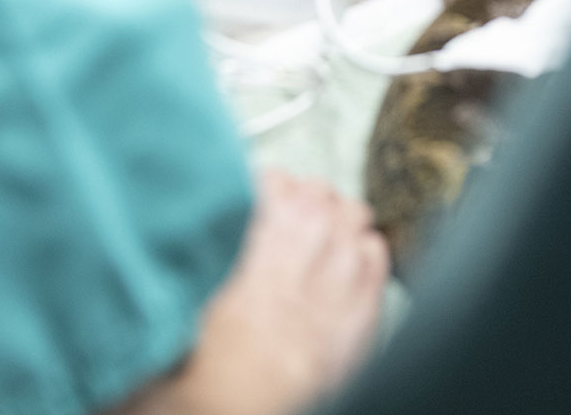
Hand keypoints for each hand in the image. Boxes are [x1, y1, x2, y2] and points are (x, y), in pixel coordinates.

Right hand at [153, 170, 388, 414]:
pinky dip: (365, 259)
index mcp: (262, 215)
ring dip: (338, 227)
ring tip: (322, 250)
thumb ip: (212, 237)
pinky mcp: (363, 307)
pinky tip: (347, 275)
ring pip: (354, 216)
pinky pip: (377, 255)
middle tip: (291, 231)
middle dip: (305, 206)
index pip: (276, 179)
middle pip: (318, 191)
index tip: (262, 212)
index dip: (268, 197)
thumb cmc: (208, 349)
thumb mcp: (193, 277)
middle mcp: (307, 230)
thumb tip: (206, 225)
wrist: (237, 400)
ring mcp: (343, 267)